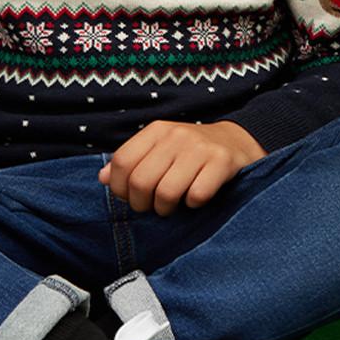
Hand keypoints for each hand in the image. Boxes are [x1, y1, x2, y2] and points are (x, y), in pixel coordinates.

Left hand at [101, 120, 265, 214]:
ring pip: (167, 192)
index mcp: (157, 130)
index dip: (120, 188)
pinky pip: (197, 195)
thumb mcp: (159, 149)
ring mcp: (201, 148)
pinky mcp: (222, 162)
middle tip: (152, 207)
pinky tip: (196, 198)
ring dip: (166, 209)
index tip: (130, 197)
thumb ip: (131, 162)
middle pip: (141, 181)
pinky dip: (193, 204)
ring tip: (171, 206)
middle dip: (142, 204)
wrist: (238, 142)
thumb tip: (102, 178)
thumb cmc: (191, 152)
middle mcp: (177, 135)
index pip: (122, 162)